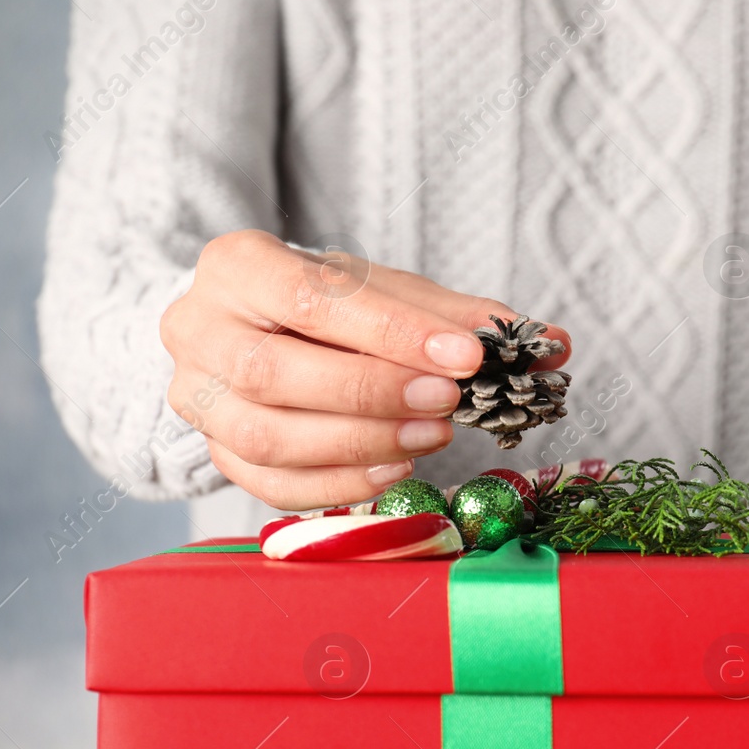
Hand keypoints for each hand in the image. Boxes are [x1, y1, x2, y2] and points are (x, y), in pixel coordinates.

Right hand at [161, 230, 569, 509]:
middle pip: (274, 372)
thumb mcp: (388, 291)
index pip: (310, 299)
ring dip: (360, 443)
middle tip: (448, 402)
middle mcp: (197, 327)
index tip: (466, 356)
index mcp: (236, 264)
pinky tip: (394, 470)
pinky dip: (337, 484)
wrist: (253, 328)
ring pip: (266, 435)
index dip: (392, 333)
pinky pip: (269, 483)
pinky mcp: (211, 449)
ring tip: (431, 435)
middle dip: (372, 392)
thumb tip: (554, 344)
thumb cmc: (328, 305)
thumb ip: (460, 316)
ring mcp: (194, 395)